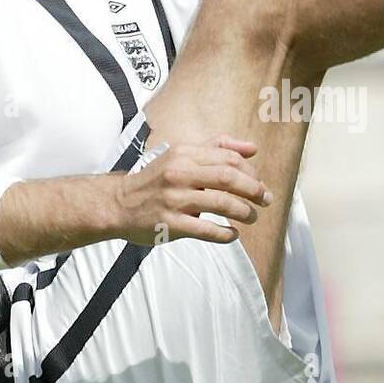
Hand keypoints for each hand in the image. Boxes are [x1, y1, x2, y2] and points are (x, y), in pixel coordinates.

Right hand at [116, 135, 272, 245]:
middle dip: (254, 190)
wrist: (117, 204)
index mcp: (184, 154)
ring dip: (244, 212)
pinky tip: (232, 234)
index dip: (250, 172)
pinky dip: (225, 234)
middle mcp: (180, 174)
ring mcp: (174, 200)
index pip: (229, 159)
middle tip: (266, 200)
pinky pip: (206, 230)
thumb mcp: (181, 155)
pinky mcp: (170, 224)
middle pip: (229, 178)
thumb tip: (252, 148)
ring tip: (252, 217)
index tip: (259, 183)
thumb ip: (216, 148)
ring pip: (222, 204)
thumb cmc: (154, 180)